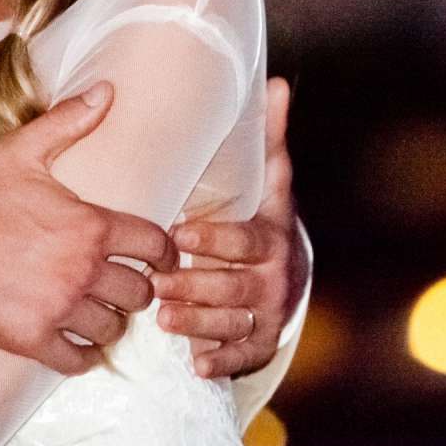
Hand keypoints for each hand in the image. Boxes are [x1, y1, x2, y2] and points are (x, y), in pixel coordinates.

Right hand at [0, 83, 175, 374]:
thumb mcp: (21, 152)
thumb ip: (69, 122)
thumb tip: (107, 91)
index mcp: (89, 227)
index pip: (155, 246)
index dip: (165, 252)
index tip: (162, 258)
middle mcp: (81, 272)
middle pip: (139, 292)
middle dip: (136, 287)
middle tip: (124, 282)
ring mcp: (58, 310)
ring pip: (113, 328)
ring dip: (110, 319)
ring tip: (98, 309)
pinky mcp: (32, 340)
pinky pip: (78, 360)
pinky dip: (82, 353)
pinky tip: (75, 340)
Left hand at [155, 76, 304, 378]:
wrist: (288, 275)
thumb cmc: (264, 220)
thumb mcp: (270, 180)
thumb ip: (269, 136)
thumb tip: (278, 82)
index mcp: (273, 237)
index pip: (246, 240)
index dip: (214, 239)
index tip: (180, 233)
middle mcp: (275, 279)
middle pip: (234, 286)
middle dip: (196, 285)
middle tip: (157, 283)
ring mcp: (268, 315)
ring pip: (232, 321)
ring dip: (199, 323)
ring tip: (163, 316)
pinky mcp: (259, 345)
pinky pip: (240, 357)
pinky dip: (220, 361)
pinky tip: (196, 363)